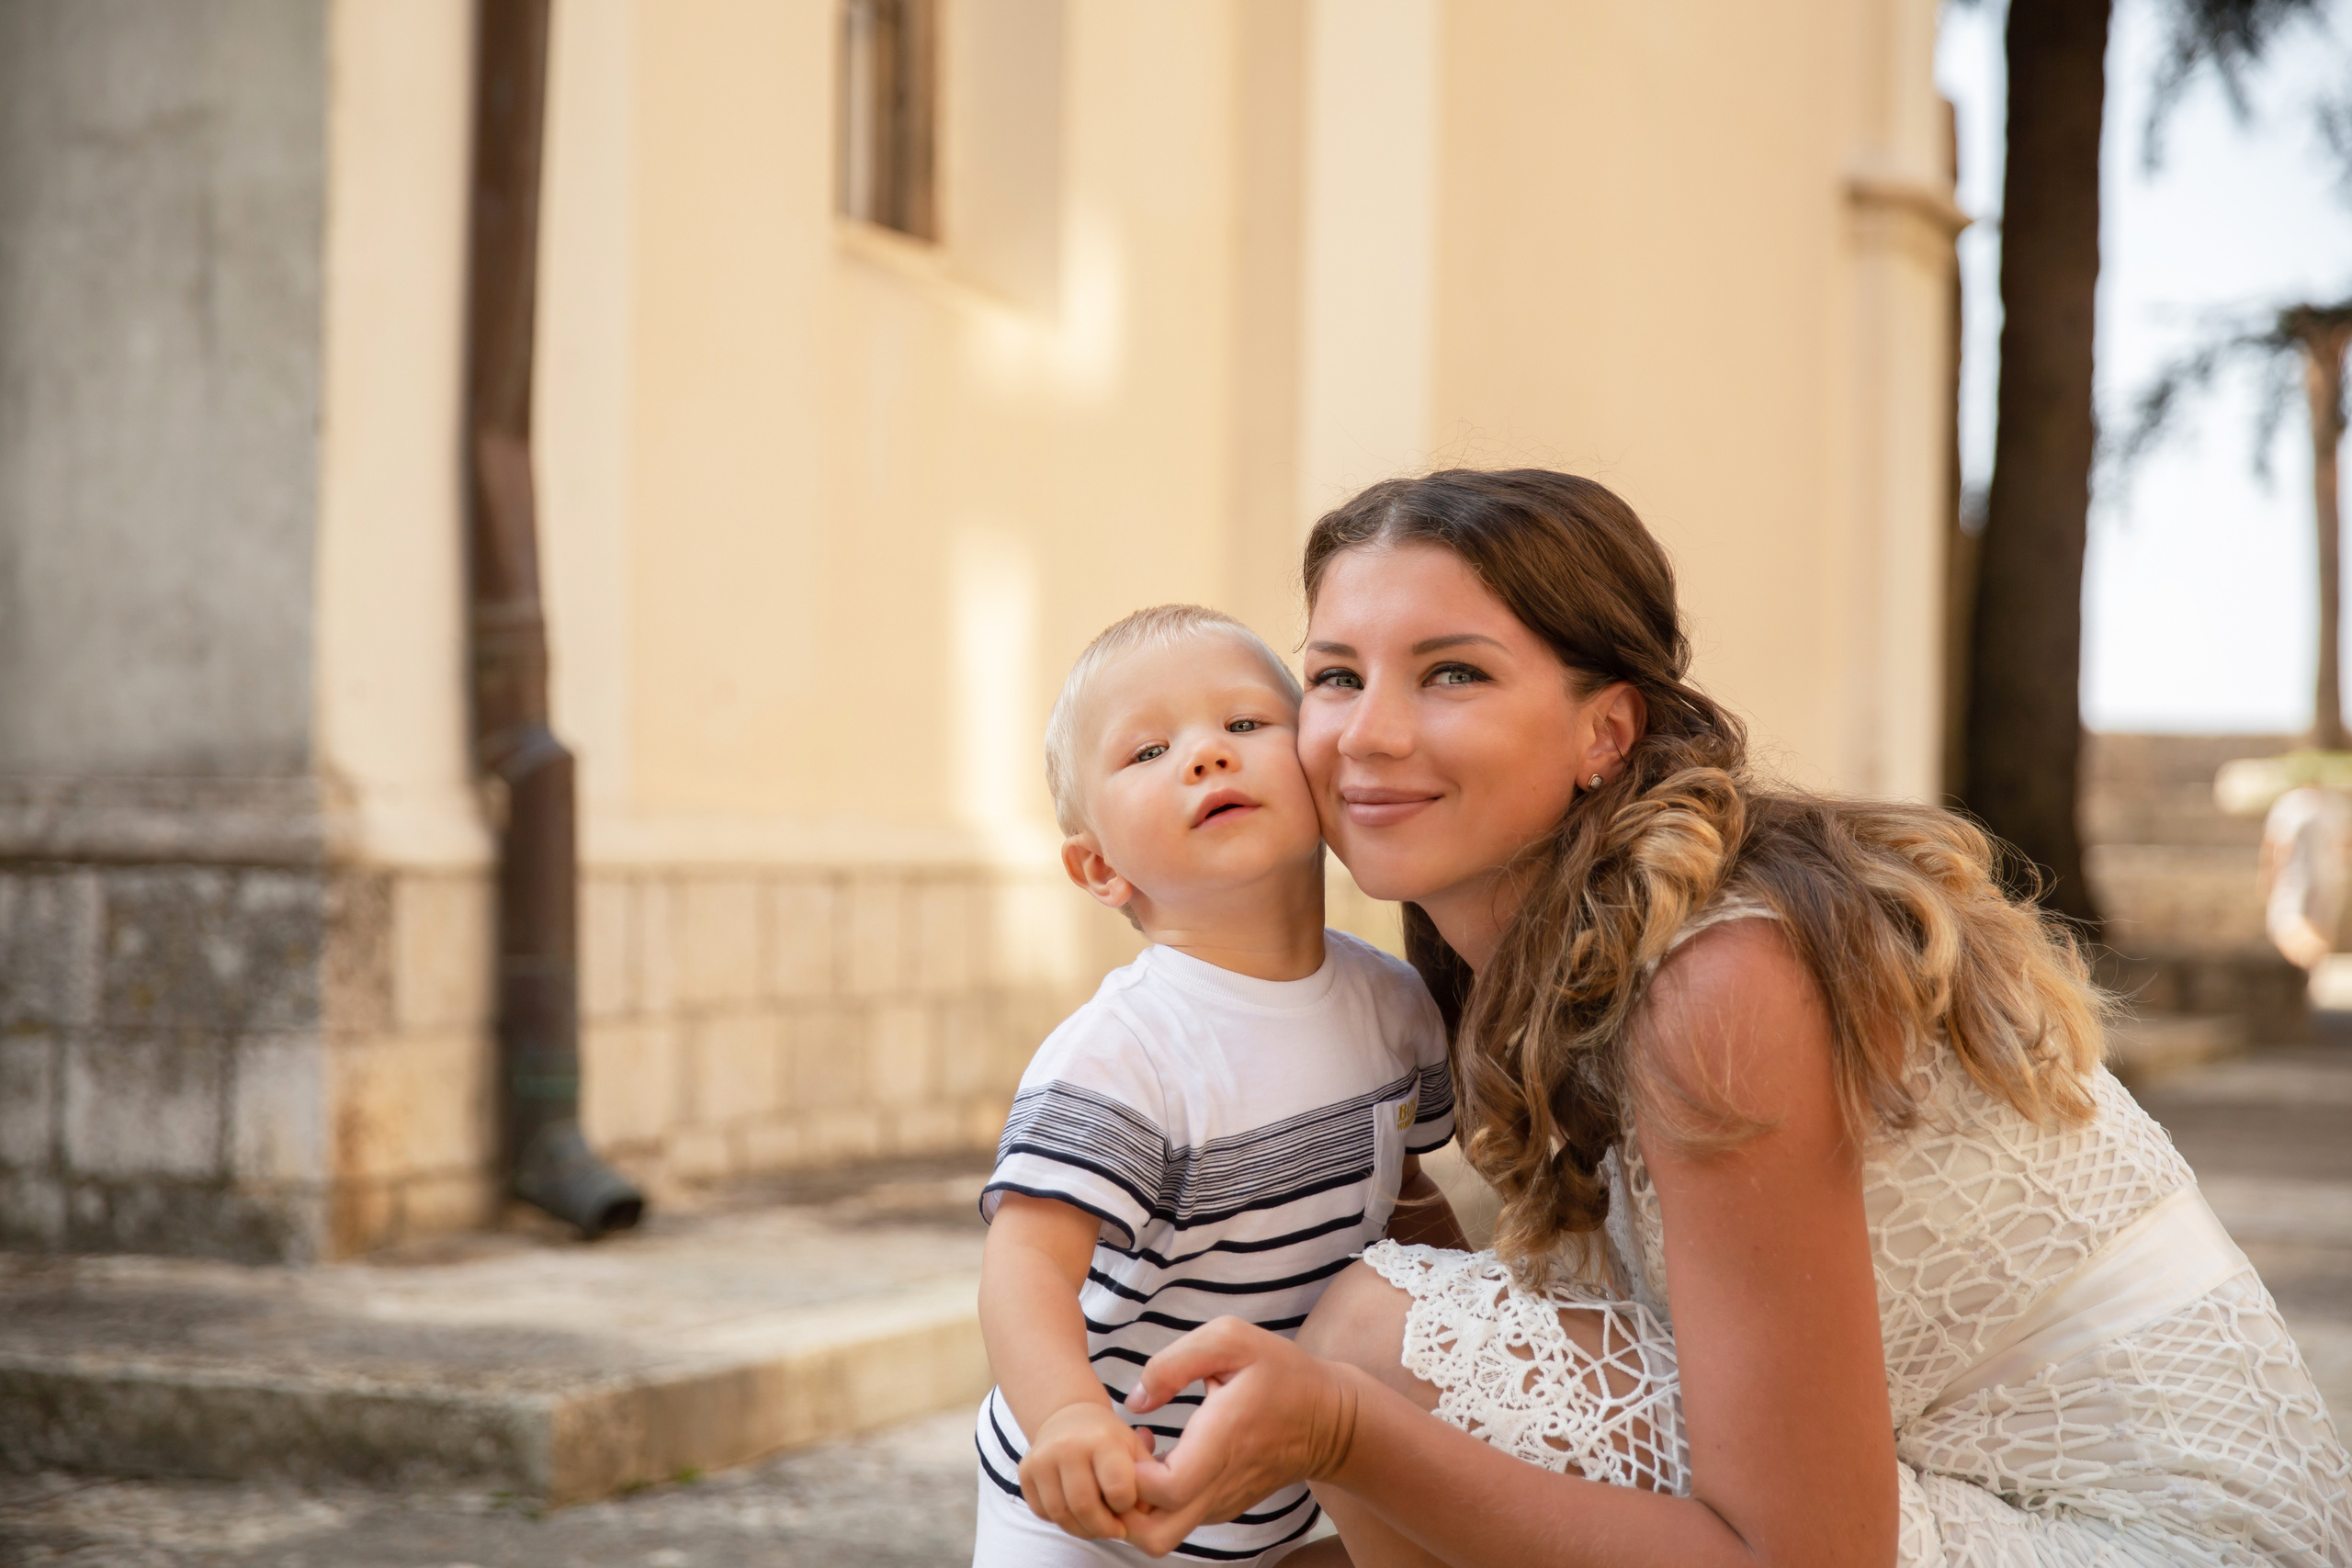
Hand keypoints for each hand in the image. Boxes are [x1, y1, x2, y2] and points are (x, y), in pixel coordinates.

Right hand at [1019, 1402, 1159, 1540]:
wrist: (1070, 1416)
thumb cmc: (1109, 1439)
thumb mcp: (1135, 1450)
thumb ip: (1147, 1481)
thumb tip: (1144, 1513)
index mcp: (1102, 1438)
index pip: (1117, 1489)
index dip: (1126, 1506)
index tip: (1128, 1504)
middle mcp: (1068, 1445)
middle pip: (1085, 1507)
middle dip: (1103, 1528)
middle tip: (1113, 1529)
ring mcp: (1042, 1457)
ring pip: (1061, 1514)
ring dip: (1082, 1529)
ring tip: (1096, 1525)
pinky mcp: (1025, 1470)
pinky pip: (1042, 1512)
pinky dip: (1060, 1520)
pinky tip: (1075, 1512)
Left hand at [1117, 1317, 1360, 1555]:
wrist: (1331, 1419)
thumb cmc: (1282, 1373)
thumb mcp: (1232, 1340)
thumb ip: (1174, 1362)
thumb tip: (1136, 1402)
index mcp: (1221, 1443)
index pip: (1163, 1490)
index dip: (1132, 1469)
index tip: (1134, 1435)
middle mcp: (1218, 1487)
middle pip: (1152, 1535)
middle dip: (1122, 1501)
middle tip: (1125, 1455)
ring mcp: (1221, 1503)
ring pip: (1160, 1533)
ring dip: (1137, 1502)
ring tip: (1143, 1453)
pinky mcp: (1222, 1507)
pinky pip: (1177, 1520)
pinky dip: (1156, 1499)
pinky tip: (1163, 1457)